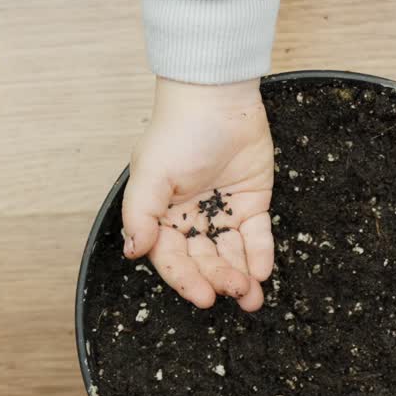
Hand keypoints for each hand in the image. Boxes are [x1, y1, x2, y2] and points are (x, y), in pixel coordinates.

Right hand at [122, 77, 275, 311]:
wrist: (218, 97)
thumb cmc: (178, 130)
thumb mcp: (151, 173)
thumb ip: (140, 214)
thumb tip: (132, 250)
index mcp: (162, 216)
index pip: (172, 258)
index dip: (187, 280)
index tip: (203, 298)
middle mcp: (192, 219)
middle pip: (205, 260)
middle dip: (220, 279)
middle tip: (235, 292)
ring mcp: (223, 212)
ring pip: (232, 254)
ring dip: (242, 275)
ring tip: (252, 296)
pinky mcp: (252, 203)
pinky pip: (257, 236)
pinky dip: (261, 254)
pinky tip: (263, 270)